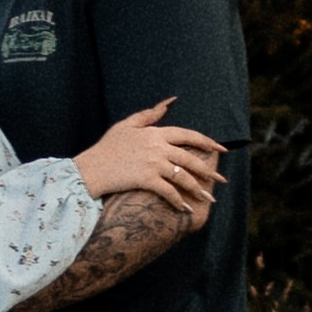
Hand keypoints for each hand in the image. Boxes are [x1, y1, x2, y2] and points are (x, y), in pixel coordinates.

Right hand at [72, 100, 222, 222]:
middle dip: (209, 171)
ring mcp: (153, 164)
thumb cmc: (106, 147)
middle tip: (221, 180)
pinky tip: (186, 209)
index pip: (188, 135)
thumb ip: (150, 114)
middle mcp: (158, 147)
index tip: (221, 149)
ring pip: (184, 177)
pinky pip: (169, 192)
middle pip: (190, 159)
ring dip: (198, 189)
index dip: (207, 142)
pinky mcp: (146, 179)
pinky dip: (179, 201)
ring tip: (208, 198)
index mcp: (155, 133)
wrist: (90, 168)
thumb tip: (170, 102)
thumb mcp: (127, 125)